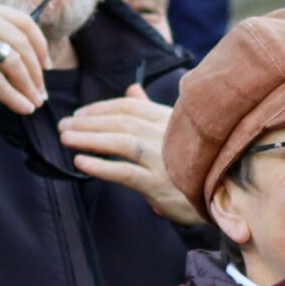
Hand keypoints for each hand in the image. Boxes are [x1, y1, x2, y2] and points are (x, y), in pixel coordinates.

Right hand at [0, 0, 51, 114]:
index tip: (47, 64)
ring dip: (29, 86)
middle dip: (37, 71)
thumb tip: (19, 57)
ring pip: (15, 64)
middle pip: (23, 44)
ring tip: (35, 102)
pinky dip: (14, 97)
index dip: (40, 45)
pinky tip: (24, 108)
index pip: (25, 22)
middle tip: (42, 91)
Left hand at [58, 85, 199, 225]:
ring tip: (66, 138)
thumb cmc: (194, 163)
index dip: (101, 107)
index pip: (130, 106)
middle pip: (121, 121)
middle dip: (88, 121)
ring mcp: (163, 159)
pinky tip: (80, 162)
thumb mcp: (176, 132)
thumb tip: (131, 89)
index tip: (79, 113)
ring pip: (121, 141)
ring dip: (89, 138)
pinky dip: (101, 166)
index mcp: (169, 121)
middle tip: (63, 125)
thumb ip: (151, 110)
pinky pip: (125, 172)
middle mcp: (166, 135)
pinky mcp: (159, 184)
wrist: (221, 195)